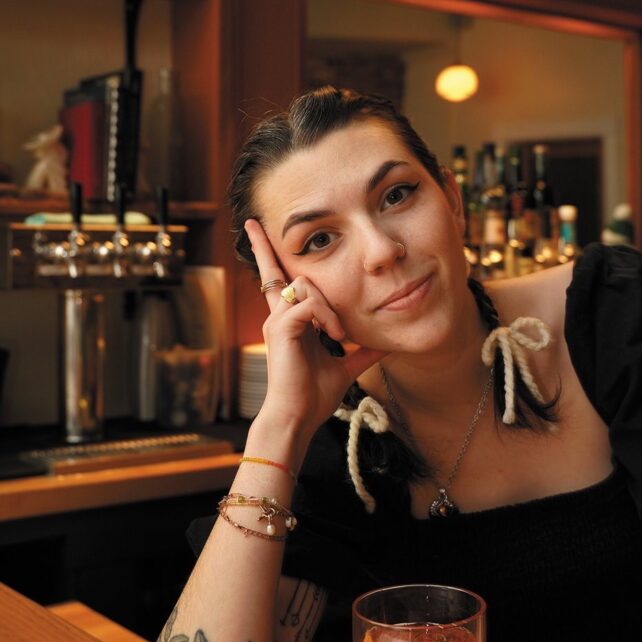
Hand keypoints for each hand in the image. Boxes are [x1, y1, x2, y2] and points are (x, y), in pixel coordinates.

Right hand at [245, 219, 385, 441]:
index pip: (276, 278)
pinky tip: (334, 337)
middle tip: (337, 330)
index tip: (255, 224)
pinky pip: (308, 304)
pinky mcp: (281, 328)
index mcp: (290, 320)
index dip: (264, 250)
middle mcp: (278, 315)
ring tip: (339, 337)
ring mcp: (277, 320)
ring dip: (330, 308)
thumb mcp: (345, 368)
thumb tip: (386, 344)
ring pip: (305, 285)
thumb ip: (362, 352)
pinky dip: (326, 316)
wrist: (298, 417)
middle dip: (313, 286)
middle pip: (292, 274)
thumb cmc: (314, 396)